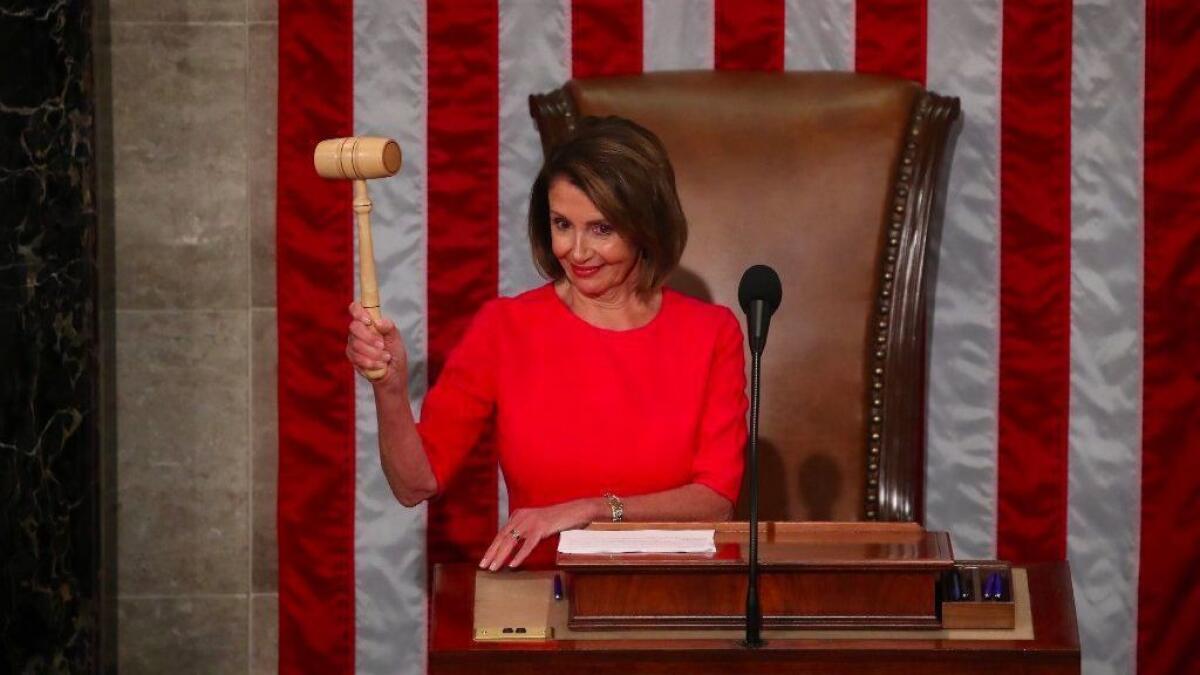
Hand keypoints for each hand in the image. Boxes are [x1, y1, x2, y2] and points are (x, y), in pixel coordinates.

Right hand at [346, 300, 407, 384]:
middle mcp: (358, 331)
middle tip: (382, 345)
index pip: (355, 309)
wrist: (393, 375)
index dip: (358, 312)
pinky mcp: (352, 358)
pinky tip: (380, 365)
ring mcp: (353, 344)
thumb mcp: (396, 339)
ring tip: (386, 358)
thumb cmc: (395, 354)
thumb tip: (378, 321)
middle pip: (354, 327)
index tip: (368, 321)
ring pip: (356, 344)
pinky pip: (356, 358)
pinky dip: (370, 362)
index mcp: (369, 322)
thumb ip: (389, 328)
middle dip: (369, 337)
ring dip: (374, 353)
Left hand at [479, 498, 603, 570]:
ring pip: (511, 541)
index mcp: (519, 515)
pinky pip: (528, 544)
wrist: (576, 510)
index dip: (492, 547)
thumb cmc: (558, 519)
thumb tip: (512, 546)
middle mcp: (522, 516)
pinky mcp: (541, 527)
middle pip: (502, 537)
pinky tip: (513, 564)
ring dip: (501, 556)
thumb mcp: (536, 524)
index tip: (485, 560)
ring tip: (494, 568)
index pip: (501, 533)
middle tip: (483, 566)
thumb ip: (524, 531)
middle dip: (492, 553)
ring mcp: (531, 521)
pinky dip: (519, 555)